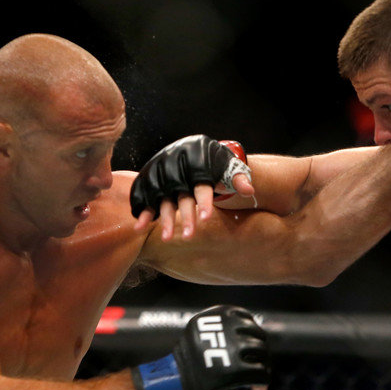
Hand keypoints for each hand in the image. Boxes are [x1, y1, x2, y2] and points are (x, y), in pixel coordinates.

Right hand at [130, 135, 254, 239]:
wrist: (193, 150)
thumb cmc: (216, 162)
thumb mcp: (229, 166)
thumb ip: (239, 178)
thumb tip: (249, 191)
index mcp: (197, 159)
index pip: (201, 183)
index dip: (204, 201)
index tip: (206, 218)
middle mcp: (177, 164)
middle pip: (182, 194)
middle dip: (185, 216)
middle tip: (190, 237)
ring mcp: (162, 173)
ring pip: (164, 199)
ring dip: (165, 219)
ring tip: (168, 239)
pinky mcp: (151, 180)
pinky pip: (146, 197)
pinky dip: (143, 211)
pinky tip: (140, 227)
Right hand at [132, 305, 269, 389]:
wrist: (178, 380)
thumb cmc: (192, 357)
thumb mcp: (205, 331)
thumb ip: (227, 329)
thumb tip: (258, 334)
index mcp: (218, 314)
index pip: (246, 318)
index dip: (252, 333)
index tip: (251, 345)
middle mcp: (227, 327)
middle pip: (258, 335)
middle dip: (261, 351)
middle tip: (258, 364)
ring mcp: (232, 348)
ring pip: (262, 352)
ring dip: (264, 365)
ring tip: (258, 379)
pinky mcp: (236, 370)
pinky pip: (261, 373)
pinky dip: (263, 381)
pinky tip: (258, 389)